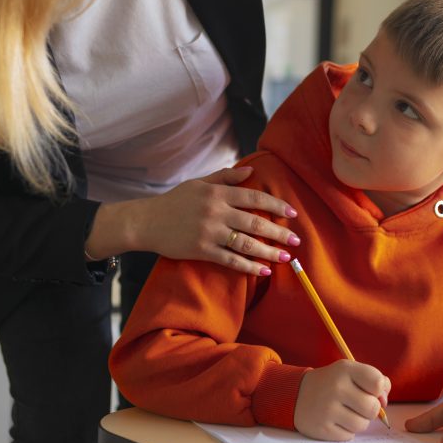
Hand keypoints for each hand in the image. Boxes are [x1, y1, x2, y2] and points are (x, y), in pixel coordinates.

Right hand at [96, 166, 299, 274]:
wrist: (146, 221)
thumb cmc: (174, 201)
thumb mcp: (199, 183)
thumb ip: (226, 178)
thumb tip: (251, 172)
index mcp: (217, 193)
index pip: (254, 198)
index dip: (276, 205)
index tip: (292, 213)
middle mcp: (216, 212)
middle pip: (255, 222)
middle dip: (279, 232)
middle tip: (296, 240)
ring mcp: (209, 232)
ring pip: (246, 244)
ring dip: (269, 251)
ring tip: (285, 257)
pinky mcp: (202, 250)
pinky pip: (230, 260)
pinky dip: (249, 266)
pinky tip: (263, 270)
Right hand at [293, 360, 390, 440]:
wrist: (297, 395)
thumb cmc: (332, 383)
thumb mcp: (350, 372)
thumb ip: (374, 380)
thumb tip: (384, 402)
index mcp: (345, 369)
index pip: (377, 383)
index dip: (378, 391)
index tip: (369, 391)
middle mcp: (336, 388)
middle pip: (372, 408)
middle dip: (370, 409)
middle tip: (357, 404)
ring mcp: (327, 409)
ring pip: (362, 425)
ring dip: (359, 421)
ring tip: (345, 412)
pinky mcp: (322, 428)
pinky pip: (349, 436)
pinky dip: (346, 430)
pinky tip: (335, 420)